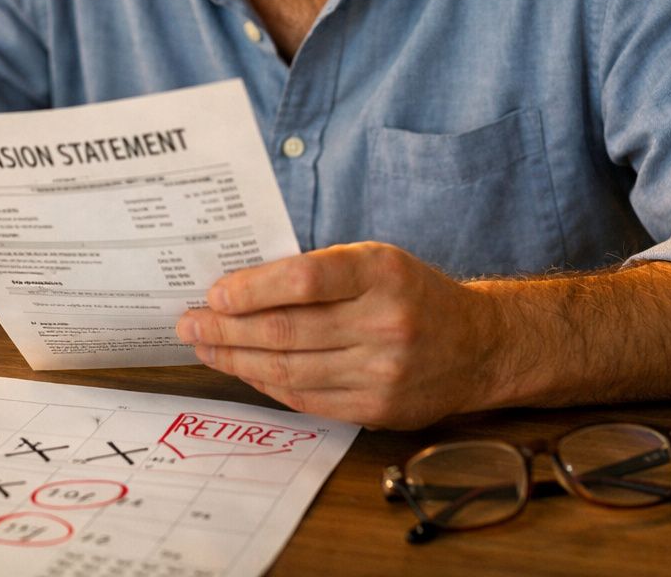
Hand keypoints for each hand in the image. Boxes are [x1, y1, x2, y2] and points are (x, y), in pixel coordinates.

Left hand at [175, 242, 499, 428]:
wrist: (480, 346)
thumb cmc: (413, 294)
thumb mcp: (376, 261)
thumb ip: (319, 271)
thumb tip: (240, 287)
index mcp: (382, 272)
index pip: (306, 278)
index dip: (253, 287)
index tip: (215, 292)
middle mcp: (386, 322)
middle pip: (288, 329)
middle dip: (227, 327)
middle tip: (190, 323)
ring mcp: (383, 371)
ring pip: (290, 369)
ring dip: (236, 359)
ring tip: (204, 347)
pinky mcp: (378, 409)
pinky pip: (306, 398)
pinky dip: (266, 383)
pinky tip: (242, 369)